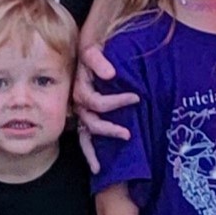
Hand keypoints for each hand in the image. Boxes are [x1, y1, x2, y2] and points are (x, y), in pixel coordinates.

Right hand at [70, 41, 139, 156]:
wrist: (88, 47)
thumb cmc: (93, 49)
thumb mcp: (92, 49)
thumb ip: (98, 59)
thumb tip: (111, 74)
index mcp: (80, 89)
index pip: (97, 102)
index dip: (117, 102)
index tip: (137, 97)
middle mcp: (78, 104)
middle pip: (91, 123)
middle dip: (108, 130)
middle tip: (128, 134)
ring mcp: (80, 113)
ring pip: (83, 136)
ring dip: (92, 152)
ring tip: (101, 167)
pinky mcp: (84, 117)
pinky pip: (85, 137)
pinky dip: (90, 152)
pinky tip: (98, 166)